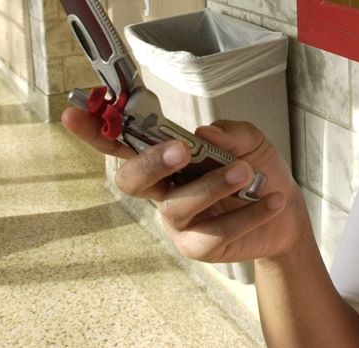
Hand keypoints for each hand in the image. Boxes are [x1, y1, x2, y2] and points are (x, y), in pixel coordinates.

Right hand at [61, 110, 309, 263]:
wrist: (284, 208)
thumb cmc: (255, 168)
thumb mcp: (250, 141)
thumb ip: (229, 132)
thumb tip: (204, 132)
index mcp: (164, 156)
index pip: (121, 142)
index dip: (94, 130)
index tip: (74, 111)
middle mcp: (161, 189)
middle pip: (131, 180)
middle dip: (151, 163)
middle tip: (183, 149)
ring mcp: (176, 220)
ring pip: (178, 205)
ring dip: (214, 186)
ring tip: (247, 172)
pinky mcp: (197, 246)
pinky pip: (214, 233)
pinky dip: (248, 214)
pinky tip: (271, 199)